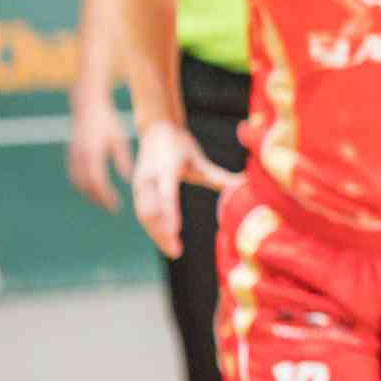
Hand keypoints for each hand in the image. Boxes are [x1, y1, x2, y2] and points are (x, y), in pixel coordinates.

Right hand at [66, 98, 132, 212]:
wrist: (87, 105)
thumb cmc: (107, 120)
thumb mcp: (119, 139)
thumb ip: (123, 160)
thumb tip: (127, 179)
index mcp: (93, 154)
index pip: (98, 183)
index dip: (106, 197)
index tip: (115, 206)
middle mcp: (80, 157)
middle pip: (86, 187)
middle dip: (97, 199)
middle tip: (110, 208)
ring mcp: (72, 156)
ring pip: (77, 182)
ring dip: (88, 194)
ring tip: (102, 200)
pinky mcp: (70, 153)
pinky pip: (74, 175)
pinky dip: (82, 185)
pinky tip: (93, 188)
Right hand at [132, 122, 239, 258]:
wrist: (155, 129)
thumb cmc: (180, 145)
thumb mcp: (198, 158)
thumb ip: (217, 176)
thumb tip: (243, 186)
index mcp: (166, 167)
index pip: (166, 194)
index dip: (169, 213)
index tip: (175, 232)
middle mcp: (149, 177)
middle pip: (150, 210)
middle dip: (161, 232)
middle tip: (176, 251)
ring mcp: (140, 184)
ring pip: (144, 215)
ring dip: (156, 234)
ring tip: (174, 250)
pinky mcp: (137, 190)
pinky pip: (143, 213)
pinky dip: (153, 228)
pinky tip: (165, 240)